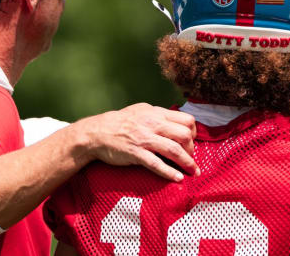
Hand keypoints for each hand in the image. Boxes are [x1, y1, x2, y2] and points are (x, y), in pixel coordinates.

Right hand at [75, 103, 198, 181]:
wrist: (96, 133)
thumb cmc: (119, 123)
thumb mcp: (141, 112)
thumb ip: (158, 116)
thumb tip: (175, 122)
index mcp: (156, 113)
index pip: (186, 120)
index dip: (193, 133)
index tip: (191, 142)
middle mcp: (153, 124)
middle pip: (184, 135)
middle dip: (192, 149)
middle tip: (190, 158)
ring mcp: (144, 139)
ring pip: (174, 150)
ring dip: (187, 163)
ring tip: (193, 172)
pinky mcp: (136, 153)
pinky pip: (156, 164)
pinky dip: (169, 172)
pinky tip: (177, 178)